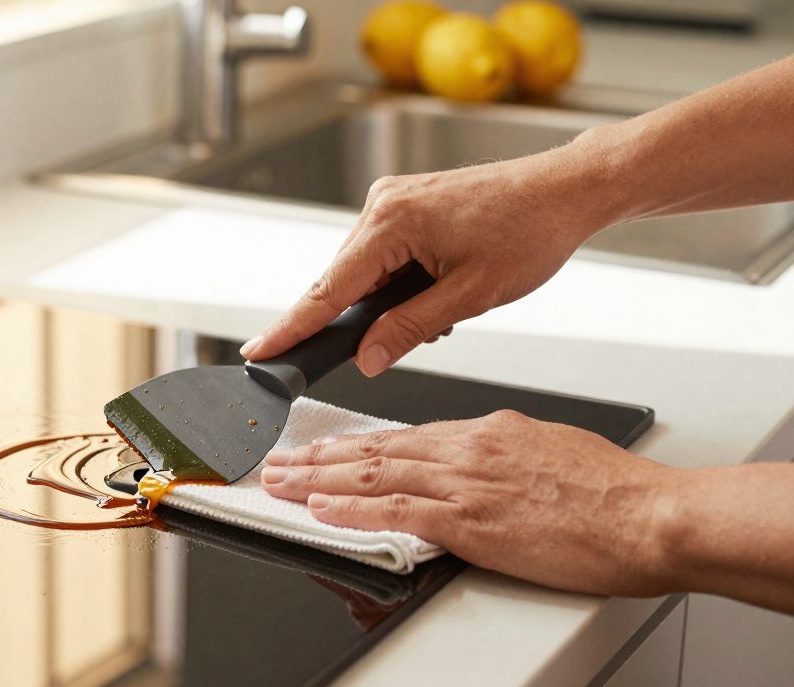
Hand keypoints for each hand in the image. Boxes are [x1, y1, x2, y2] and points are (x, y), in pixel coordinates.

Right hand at [240, 151, 613, 375]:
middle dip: (361, 319)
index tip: (260, 351)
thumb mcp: (469, 296)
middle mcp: (382, 203)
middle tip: (393, 344)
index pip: (327, 290)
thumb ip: (408, 329)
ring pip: (365, 271)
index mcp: (392, 223)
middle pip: (343, 281)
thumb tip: (366, 357)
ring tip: (446, 306)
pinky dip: (400, 281)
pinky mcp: (406, 203)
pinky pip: (384, 255)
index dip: (292, 328)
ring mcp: (392, 200)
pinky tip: (440, 288)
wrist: (566, 190)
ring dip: (389, 300)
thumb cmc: (530, 231)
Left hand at [261, 411, 676, 595]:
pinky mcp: (469, 519)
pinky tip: (320, 509)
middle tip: (280, 460)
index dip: (358, 445)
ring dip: (318, 479)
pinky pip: (395, 510)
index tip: (327, 449)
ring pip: (374, 473)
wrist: (648, 515)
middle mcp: (468, 448)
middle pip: (377, 448)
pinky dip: (351, 509)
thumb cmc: (613, 492)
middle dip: (321, 456)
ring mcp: (465, 482)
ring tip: (281, 481)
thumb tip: (480, 471)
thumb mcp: (549, 453)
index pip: (406, 436)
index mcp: (486, 432)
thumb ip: (504, 458)